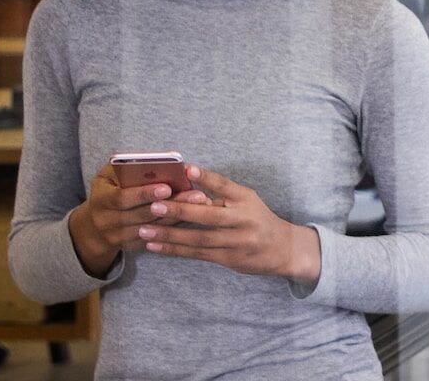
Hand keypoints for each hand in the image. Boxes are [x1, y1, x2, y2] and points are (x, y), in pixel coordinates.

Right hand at [68, 163, 208, 278]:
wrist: (92, 227)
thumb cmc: (107, 191)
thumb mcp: (107, 177)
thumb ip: (124, 167)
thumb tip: (151, 160)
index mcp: (100, 201)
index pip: (122, 198)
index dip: (144, 194)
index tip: (167, 187)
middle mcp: (107, 222)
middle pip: (143, 215)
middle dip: (171, 204)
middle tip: (197, 195)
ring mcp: (119, 237)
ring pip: (154, 228)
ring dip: (178, 216)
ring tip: (201, 204)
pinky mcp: (131, 246)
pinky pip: (157, 238)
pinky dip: (175, 227)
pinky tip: (194, 217)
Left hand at [137, 165, 321, 285]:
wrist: (283, 249)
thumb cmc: (258, 219)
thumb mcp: (247, 200)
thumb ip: (221, 195)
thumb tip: (187, 185)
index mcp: (245, 199)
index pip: (224, 185)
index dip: (206, 177)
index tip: (186, 169)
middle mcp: (242, 219)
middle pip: (208, 215)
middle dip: (179, 210)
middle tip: (154, 205)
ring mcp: (236, 241)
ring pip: (199, 238)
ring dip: (170, 234)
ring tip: (145, 230)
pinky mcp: (229, 259)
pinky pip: (198, 254)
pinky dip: (175, 250)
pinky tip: (156, 246)